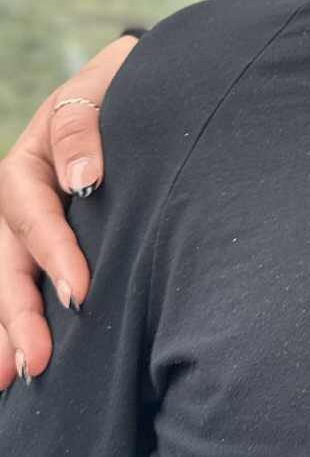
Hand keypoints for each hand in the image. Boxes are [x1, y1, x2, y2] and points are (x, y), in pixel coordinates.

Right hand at [0, 35, 136, 388]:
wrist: (148, 80)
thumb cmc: (128, 85)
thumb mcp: (103, 88)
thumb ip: (83, 127)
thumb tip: (82, 180)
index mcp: (30, 157)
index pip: (31, 212)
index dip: (52, 252)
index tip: (79, 292)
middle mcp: (21, 192)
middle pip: (8, 256)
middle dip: (18, 311)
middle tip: (37, 360)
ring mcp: (29, 216)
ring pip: (6, 274)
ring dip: (7, 326)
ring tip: (16, 376)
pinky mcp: (45, 236)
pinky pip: (22, 275)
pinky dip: (14, 316)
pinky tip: (15, 360)